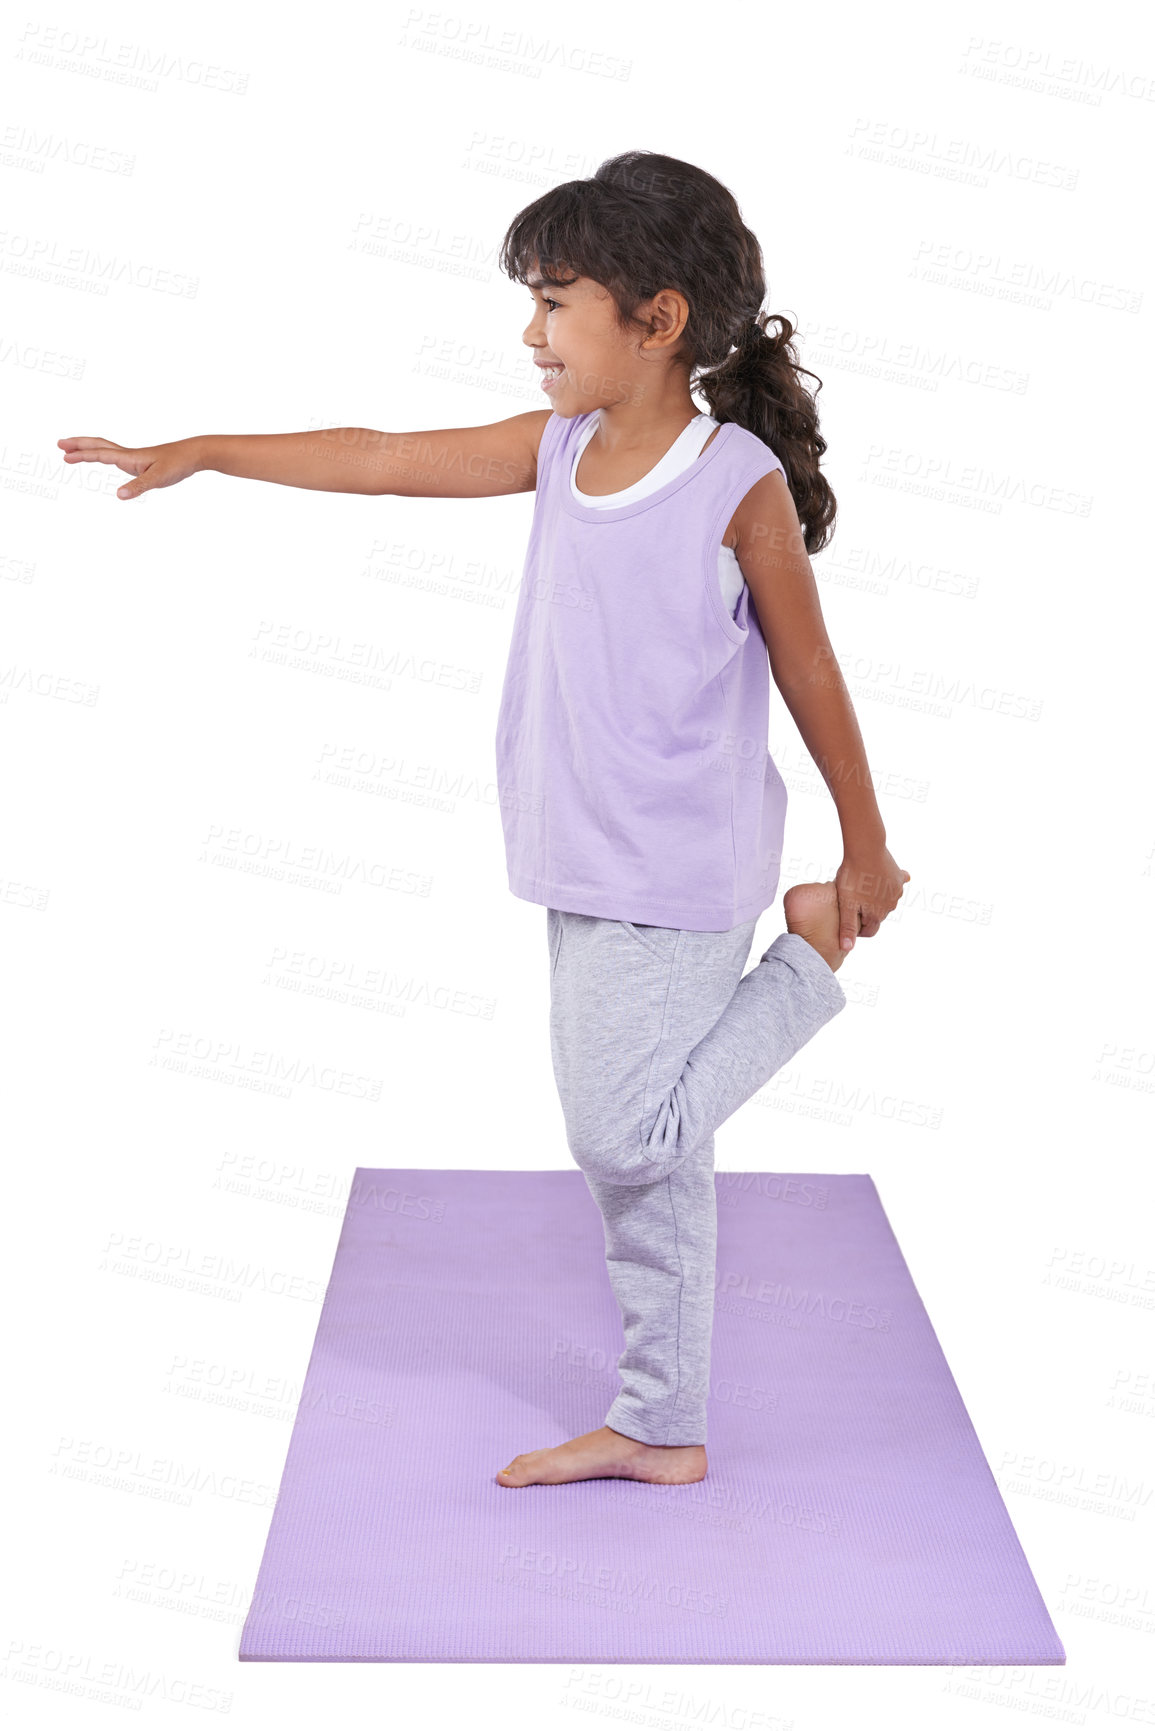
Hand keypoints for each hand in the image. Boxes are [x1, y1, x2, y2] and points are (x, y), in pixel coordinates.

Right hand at [57, 435, 205, 499]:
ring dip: (88, 449)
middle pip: (98, 446)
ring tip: (74, 451)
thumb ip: (138, 487)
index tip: (64, 456)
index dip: (81, 454)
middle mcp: (129, 455)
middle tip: (60, 444)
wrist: (194, 454)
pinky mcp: (141, 463)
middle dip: (78, 445)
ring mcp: (134, 458)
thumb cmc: (178, 464)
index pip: (100, 453)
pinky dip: (104, 455)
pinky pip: (116, 456)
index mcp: (129, 457)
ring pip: (106, 449)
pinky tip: (104, 460)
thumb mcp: (158, 478)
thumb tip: (118, 495)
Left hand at [834, 846, 910, 951]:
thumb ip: (847, 927)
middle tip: (852, 899)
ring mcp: (897, 892)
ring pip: (885, 901)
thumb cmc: (852, 876)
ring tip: (863, 887)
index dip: (857, 928)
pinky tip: (882, 879)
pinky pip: (894, 886)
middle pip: (877, 916)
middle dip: (866, 911)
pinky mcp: (899, 878)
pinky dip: (887, 885)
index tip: (848, 917)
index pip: (869, 931)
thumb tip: (847, 949)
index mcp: (877, 915)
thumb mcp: (846, 904)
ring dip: (875, 898)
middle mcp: (890, 906)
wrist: (865, 849)